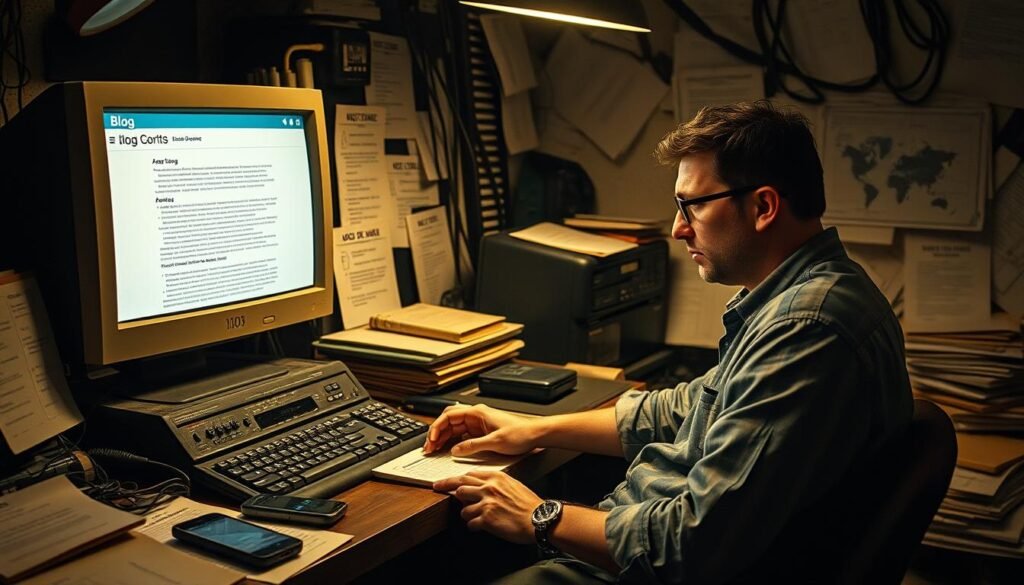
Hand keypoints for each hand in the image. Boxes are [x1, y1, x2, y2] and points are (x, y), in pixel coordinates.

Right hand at [422, 404, 537, 455]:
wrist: (535, 434)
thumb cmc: (520, 433)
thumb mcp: (495, 442)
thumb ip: (473, 446)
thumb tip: (455, 450)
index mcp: (477, 413)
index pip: (449, 416)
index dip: (437, 427)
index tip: (432, 440)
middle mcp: (476, 416)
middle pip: (448, 422)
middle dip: (436, 434)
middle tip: (429, 448)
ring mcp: (477, 424)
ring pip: (453, 429)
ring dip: (442, 439)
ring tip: (434, 450)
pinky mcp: (481, 432)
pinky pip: (461, 435)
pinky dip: (452, 442)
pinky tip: (447, 450)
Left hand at [434, 470, 541, 544]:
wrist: (539, 518)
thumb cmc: (529, 504)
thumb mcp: (512, 485)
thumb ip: (494, 483)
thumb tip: (479, 487)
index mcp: (495, 478)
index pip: (468, 475)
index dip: (453, 479)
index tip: (444, 481)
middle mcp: (489, 488)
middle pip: (459, 487)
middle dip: (446, 488)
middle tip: (437, 488)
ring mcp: (486, 503)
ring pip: (463, 509)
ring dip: (467, 514)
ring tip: (477, 518)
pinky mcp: (486, 519)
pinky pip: (471, 523)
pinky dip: (474, 527)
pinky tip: (481, 527)